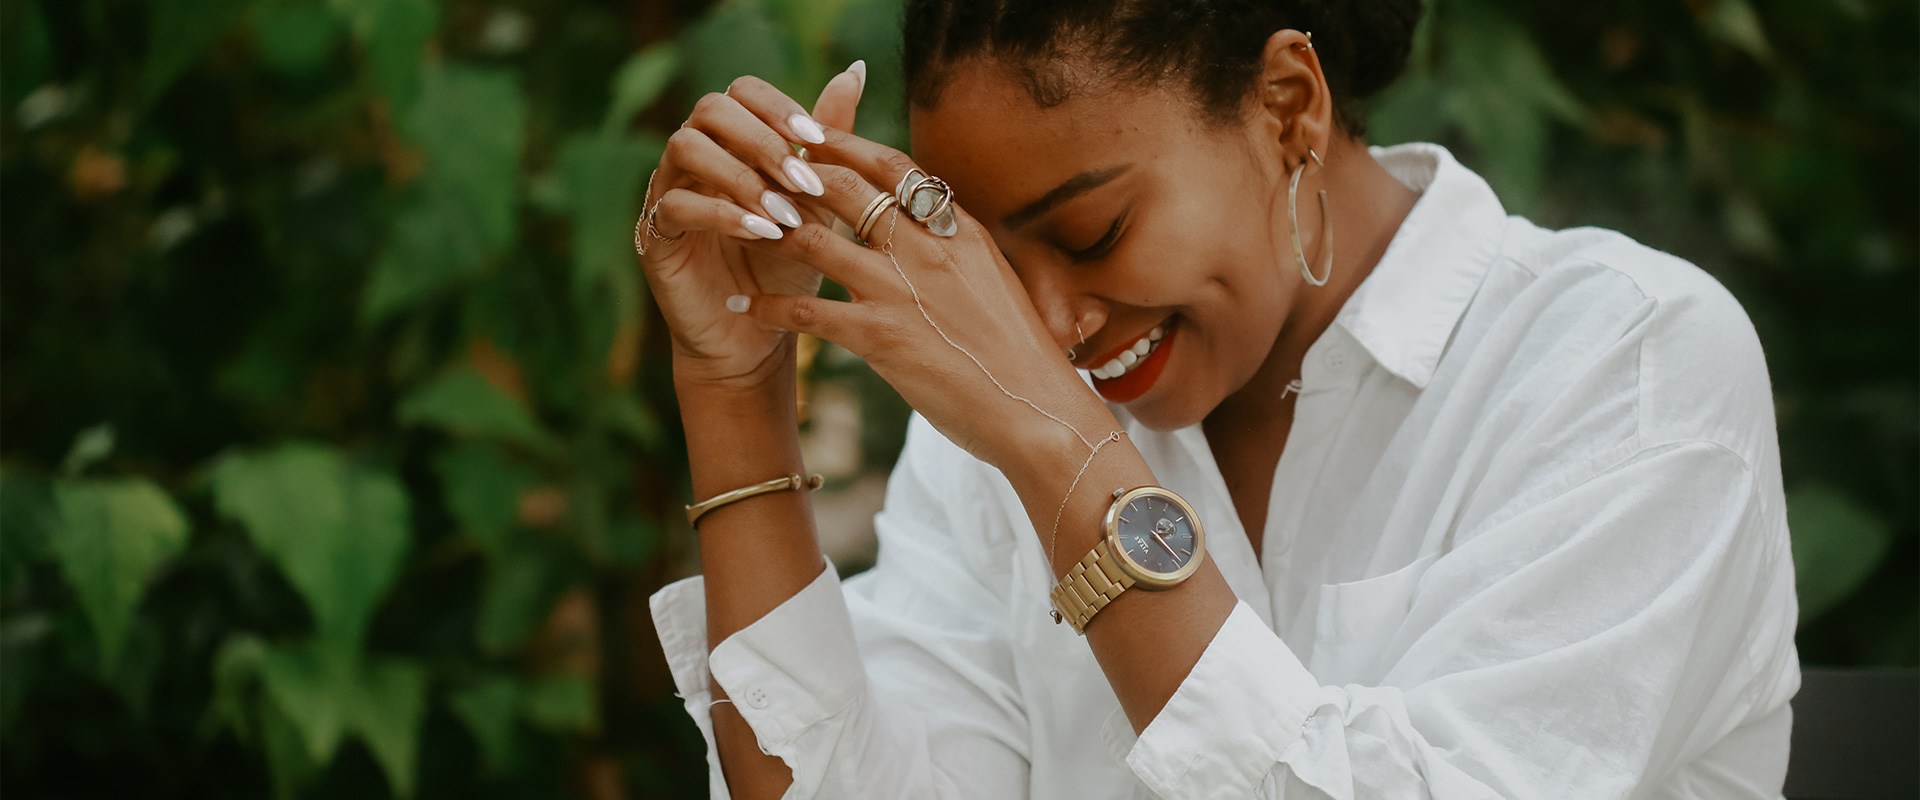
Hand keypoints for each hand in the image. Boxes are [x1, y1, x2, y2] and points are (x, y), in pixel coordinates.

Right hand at [635, 68, 863, 390]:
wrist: (761, 336)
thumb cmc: (791, 266)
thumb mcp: (818, 202)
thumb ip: (828, 141)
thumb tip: (855, 71)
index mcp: (731, 142)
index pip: (742, 91)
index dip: (777, 107)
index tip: (815, 140)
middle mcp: (694, 158)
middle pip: (709, 108)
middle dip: (760, 139)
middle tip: (800, 179)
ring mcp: (668, 192)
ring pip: (685, 147)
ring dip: (741, 176)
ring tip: (782, 214)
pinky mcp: (654, 235)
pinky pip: (675, 205)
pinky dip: (722, 215)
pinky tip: (761, 234)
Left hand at [714, 114, 1115, 471]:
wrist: (1037, 411)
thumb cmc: (1019, 354)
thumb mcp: (992, 280)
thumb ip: (954, 247)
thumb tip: (925, 224)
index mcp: (957, 229)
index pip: (892, 166)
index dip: (845, 144)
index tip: (811, 133)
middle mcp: (927, 248)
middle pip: (845, 188)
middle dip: (795, 174)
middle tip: (755, 167)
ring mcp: (902, 290)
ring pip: (816, 240)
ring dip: (770, 231)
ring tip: (738, 227)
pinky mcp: (881, 338)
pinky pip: (808, 313)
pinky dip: (768, 307)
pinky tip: (742, 308)